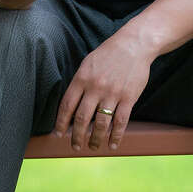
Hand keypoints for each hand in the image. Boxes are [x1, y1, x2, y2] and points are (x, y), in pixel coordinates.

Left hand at [53, 33, 152, 151]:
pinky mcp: (129, 97)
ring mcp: (113, 93)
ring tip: (93, 146)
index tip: (59, 134)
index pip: (67, 105)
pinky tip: (112, 145)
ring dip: (95, 139)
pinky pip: (120, 122)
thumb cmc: (109, 53)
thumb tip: (70, 105)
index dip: (61, 122)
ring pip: (101, 123)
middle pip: (82, 118)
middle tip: (75, 147)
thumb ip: (79, 82)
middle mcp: (95, 87)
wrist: (134, 44)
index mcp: (82, 78)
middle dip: (77, 136)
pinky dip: (116, 136)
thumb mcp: (88, 63)